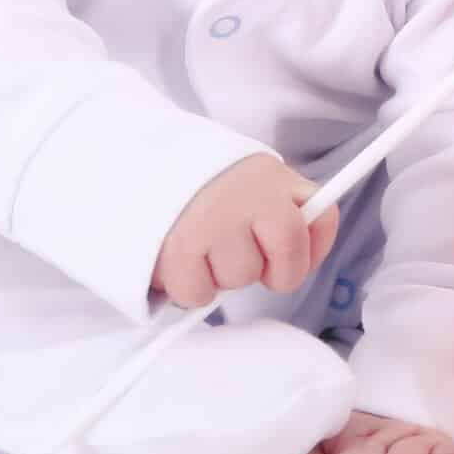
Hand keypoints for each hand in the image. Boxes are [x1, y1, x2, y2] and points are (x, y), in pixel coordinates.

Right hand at [153, 154, 339, 306]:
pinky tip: (178, 259)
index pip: (324, 219)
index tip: (284, 259)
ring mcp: (218, 220)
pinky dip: (188, 288)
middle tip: (229, 251)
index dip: (309, 252)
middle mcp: (252, 194)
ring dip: (218, 276)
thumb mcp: (248, 181)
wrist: (130, 159)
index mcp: (273, 176)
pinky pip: (198, 294)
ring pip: (239, 280)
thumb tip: (301, 257)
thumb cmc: (197, 186)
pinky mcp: (182, 246)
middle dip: (258, 270)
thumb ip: (280, 210)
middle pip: (285, 267)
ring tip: (196, 245)